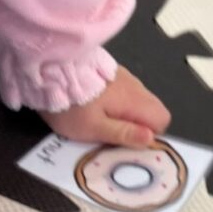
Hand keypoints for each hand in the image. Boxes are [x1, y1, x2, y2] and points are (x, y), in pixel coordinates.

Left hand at [42, 64, 169, 147]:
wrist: (50, 70)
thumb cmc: (73, 106)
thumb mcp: (95, 128)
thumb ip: (124, 133)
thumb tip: (151, 139)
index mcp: (135, 100)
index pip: (162, 119)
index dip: (150, 134)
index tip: (129, 141)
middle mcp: (135, 86)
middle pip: (152, 109)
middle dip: (139, 124)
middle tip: (114, 132)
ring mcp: (123, 76)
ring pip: (138, 100)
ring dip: (127, 113)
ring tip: (101, 118)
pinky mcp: (111, 72)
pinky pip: (124, 90)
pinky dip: (117, 101)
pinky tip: (96, 103)